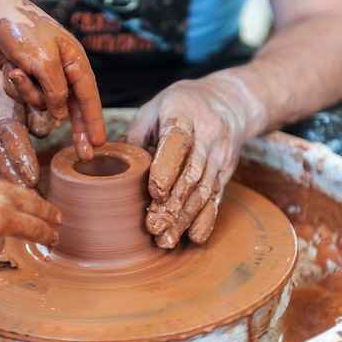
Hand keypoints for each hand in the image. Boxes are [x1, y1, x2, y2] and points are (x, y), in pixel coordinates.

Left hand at [0, 0, 105, 160]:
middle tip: (84, 155)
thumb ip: (57, 92)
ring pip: (41, 104)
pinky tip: (9, 68)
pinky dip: (14, 87)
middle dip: (77, 130)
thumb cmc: (22, 30)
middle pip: (73, 108)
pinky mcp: (25, 78)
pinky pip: (23, 97)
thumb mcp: (44, 63)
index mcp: (74, 62)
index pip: (90, 97)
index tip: (98, 144)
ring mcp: (42, 76)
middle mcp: (62, 70)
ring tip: (16, 70)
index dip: (94, 122)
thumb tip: (60, 114)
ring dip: (27, 92)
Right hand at [0, 58, 56, 186]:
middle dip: (14, 176)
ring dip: (9, 180)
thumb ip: (36, 104)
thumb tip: (45, 131)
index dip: (20, 154)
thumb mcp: (28, 79)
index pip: (7, 129)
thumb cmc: (14, 73)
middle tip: (31, 196)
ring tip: (27, 199)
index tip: (34, 176)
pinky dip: (2, 176)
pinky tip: (14, 193)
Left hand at [121, 73, 263, 248]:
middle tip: (153, 227)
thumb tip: (110, 166)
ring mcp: (221, 155)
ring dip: (185, 218)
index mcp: (185, 112)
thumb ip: (135, 136)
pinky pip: (217, 197)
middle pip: (192, 173)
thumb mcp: (155, 108)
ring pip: (204, 190)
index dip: (167, 167)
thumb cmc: (181, 105)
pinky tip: (193, 237)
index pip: (178, 141)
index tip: (155, 191)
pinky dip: (206, 219)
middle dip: (173, 203)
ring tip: (166, 239)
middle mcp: (208, 134)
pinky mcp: (227, 172)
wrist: (230, 101)